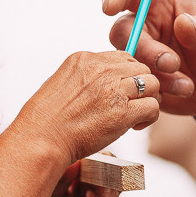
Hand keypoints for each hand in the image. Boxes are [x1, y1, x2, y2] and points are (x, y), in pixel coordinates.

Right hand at [14, 50, 160, 168]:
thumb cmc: (47, 119)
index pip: (122, 57)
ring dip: (147, 100)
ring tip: (134, 115)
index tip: (122, 91)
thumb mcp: (62, 84)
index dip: (127, 75)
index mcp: (85, 59)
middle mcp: (102, 69)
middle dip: (140, 87)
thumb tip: (105, 84)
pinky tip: (135, 126)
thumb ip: (86, 78)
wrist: (42, 139)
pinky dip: (149, 117)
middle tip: (131, 105)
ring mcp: (113, 89)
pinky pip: (153, 107)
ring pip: (152, 84)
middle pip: (141, 68)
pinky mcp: (123, 112)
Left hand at [25, 163, 120, 196]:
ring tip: (99, 179)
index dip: (100, 158)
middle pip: (111, 182)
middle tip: (104, 160)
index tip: (95, 148)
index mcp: (80, 186)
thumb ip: (63, 175)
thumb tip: (81, 157)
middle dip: (109, 171)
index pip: (99, 168)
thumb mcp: (45, 191)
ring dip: (108, 188)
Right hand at [102, 0, 195, 115]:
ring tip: (186, 85)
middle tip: (172, 64)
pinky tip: (177, 94)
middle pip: (123, 32)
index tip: (109, 7)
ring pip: (127, 62)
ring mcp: (140, 54)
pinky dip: (151, 94)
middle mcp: (145, 26)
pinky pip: (133, 86)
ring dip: (155, 76)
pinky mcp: (139, 79)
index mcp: (162, 4)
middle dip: (145, 50)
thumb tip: (183, 23)